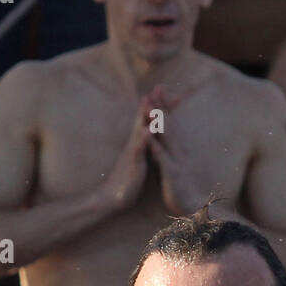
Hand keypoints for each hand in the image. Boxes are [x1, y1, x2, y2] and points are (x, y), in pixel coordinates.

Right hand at [103, 95, 153, 212]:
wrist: (112, 198)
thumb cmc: (127, 181)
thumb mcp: (139, 161)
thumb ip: (144, 148)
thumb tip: (150, 139)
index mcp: (139, 143)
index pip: (152, 121)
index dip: (162, 109)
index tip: (174, 96)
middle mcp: (135, 144)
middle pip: (146, 119)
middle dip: (154, 103)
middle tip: (161, 86)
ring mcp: (133, 152)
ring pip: (139, 130)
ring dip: (145, 115)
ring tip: (150, 100)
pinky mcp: (132, 164)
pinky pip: (138, 150)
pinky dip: (143, 139)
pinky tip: (149, 130)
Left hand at [144, 84, 208, 215]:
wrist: (193, 208)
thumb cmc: (183, 188)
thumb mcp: (177, 165)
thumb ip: (172, 151)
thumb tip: (168, 140)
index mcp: (179, 149)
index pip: (172, 123)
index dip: (165, 105)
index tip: (159, 89)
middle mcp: (180, 151)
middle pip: (170, 124)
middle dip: (162, 106)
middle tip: (155, 88)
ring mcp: (177, 161)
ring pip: (167, 137)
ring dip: (158, 121)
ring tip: (150, 105)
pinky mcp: (173, 174)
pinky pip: (163, 158)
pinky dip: (156, 146)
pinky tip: (148, 137)